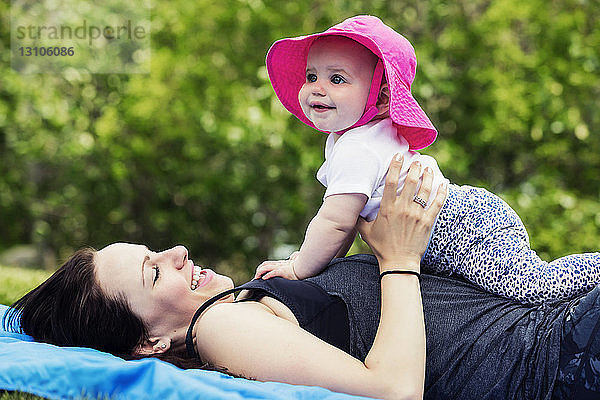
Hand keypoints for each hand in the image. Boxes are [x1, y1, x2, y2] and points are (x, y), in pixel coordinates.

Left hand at [254, 251, 299, 279]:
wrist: (306, 267)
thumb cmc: (302, 266)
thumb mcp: (296, 262)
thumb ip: (294, 258)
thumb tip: (294, 255)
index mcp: (281, 264)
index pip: (268, 264)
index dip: (262, 268)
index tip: (258, 274)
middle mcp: (279, 265)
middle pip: (265, 265)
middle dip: (258, 270)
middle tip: (256, 277)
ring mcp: (281, 267)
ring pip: (266, 268)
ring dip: (260, 272)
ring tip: (257, 278)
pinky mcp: (283, 271)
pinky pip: (273, 272)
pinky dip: (267, 275)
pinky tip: (264, 278)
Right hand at [357, 154, 446, 272]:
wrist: (399, 262)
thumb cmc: (381, 246)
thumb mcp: (365, 231)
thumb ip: (359, 217)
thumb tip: (351, 207)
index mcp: (387, 209)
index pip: (391, 182)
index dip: (395, 166)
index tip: (399, 156)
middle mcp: (403, 209)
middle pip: (411, 182)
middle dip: (415, 168)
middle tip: (416, 160)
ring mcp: (417, 215)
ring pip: (425, 190)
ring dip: (428, 176)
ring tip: (428, 168)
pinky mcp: (428, 222)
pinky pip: (437, 203)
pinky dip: (441, 192)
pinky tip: (444, 183)